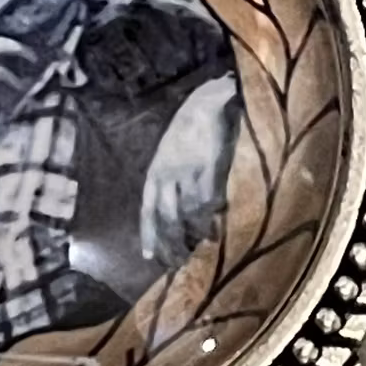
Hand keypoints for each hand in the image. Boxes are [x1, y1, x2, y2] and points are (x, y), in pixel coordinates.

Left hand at [140, 75, 238, 269]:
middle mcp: (168, 174)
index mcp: (155, 171)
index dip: (149, 234)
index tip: (151, 257)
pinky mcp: (209, 168)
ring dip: (195, 233)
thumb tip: (175, 215)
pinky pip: (210, 201)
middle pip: (167, 218)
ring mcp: (189, 172)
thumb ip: (168, 181)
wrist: (207, 103)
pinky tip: (217, 228)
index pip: (148, 209)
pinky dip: (213, 217)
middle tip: (180, 261)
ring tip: (202, 247)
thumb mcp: (169, 154)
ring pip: (189, 213)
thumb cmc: (188, 129)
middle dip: (173, 243)